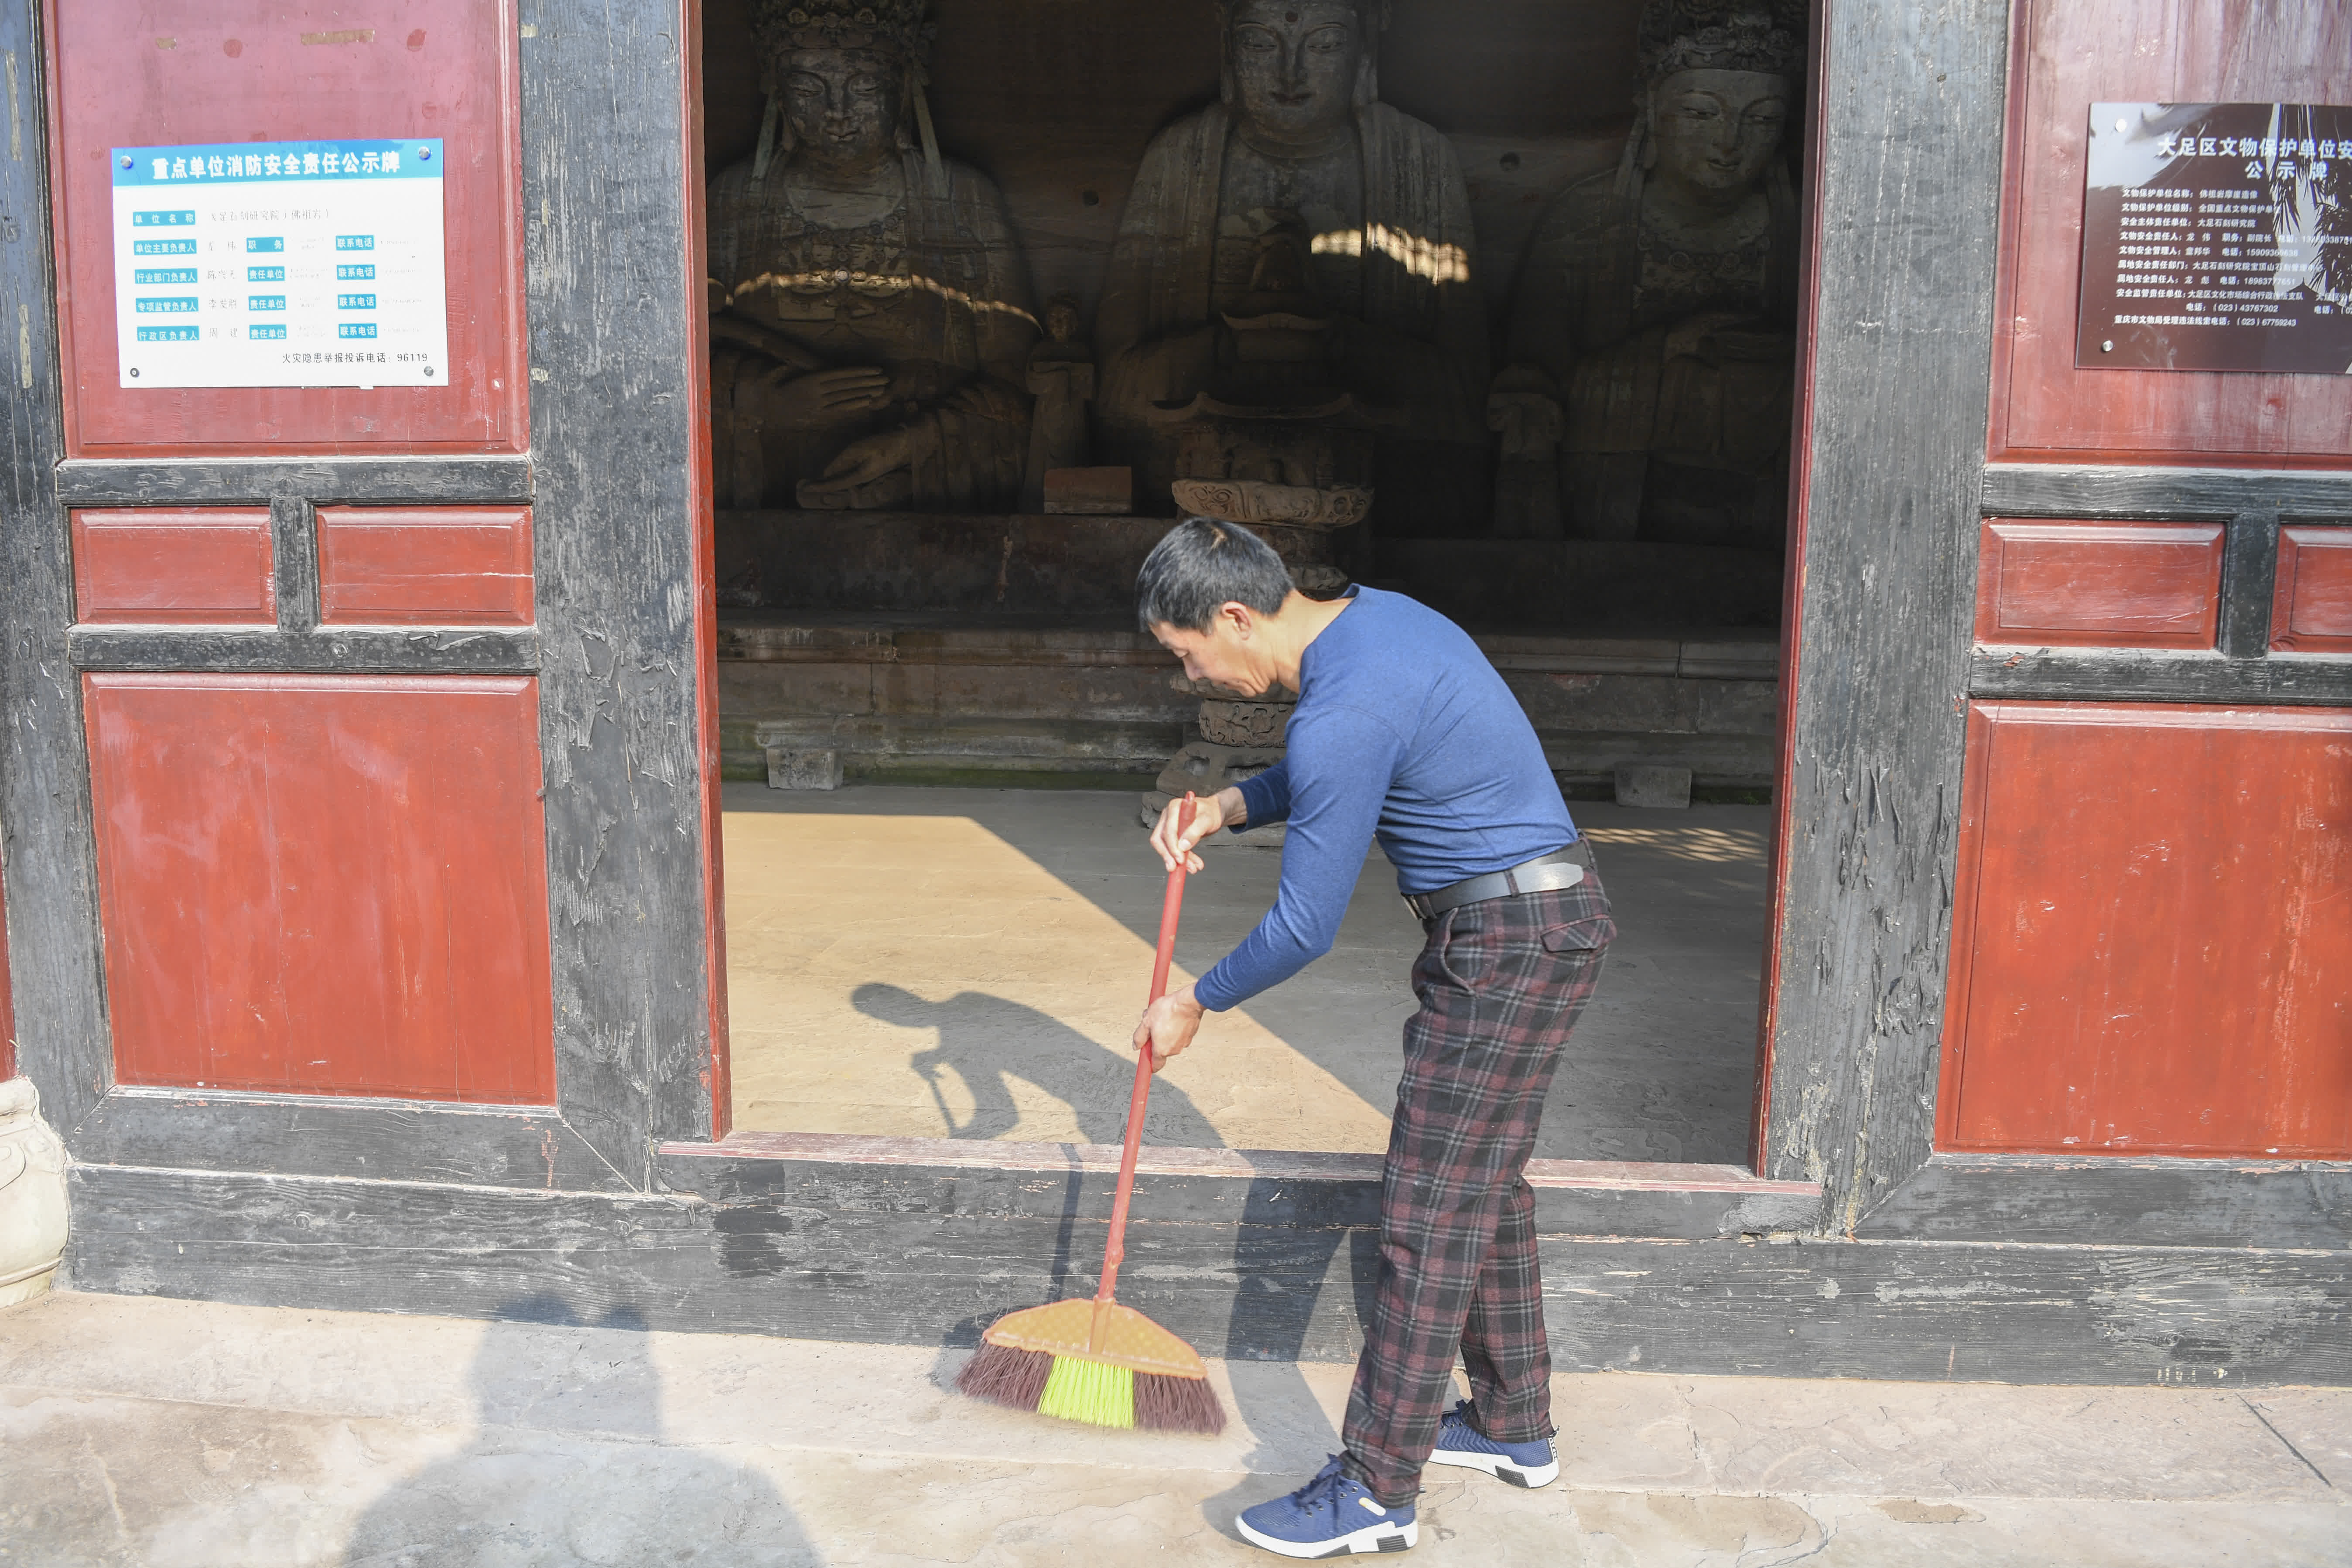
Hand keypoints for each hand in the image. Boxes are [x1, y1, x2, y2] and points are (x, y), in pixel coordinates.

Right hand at [762, 365, 893, 428]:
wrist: (764, 409)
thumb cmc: (774, 385)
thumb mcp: (785, 371)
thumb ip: (802, 364)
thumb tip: (813, 359)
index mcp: (811, 379)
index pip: (841, 375)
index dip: (860, 372)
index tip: (875, 370)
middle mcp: (817, 393)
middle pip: (848, 386)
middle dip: (868, 382)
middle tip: (886, 379)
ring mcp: (819, 405)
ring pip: (846, 398)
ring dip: (865, 393)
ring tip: (881, 389)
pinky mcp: (818, 415)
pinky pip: (839, 410)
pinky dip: (854, 405)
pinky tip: (867, 401)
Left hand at [805, 425, 919, 492]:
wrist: (906, 443)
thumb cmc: (883, 443)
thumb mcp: (859, 449)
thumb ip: (842, 461)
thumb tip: (827, 473)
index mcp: (860, 476)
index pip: (834, 484)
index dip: (819, 487)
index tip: (804, 489)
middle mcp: (862, 480)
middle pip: (838, 487)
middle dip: (821, 488)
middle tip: (803, 487)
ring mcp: (865, 476)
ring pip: (842, 483)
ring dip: (828, 483)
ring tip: (812, 483)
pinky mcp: (868, 471)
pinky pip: (848, 477)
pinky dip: (837, 477)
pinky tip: (829, 475)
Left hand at [1133, 981, 1204, 1072]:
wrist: (1188, 1002)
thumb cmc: (1168, 1010)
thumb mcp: (1146, 1021)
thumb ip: (1139, 1037)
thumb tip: (1136, 1045)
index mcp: (1162, 1050)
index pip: (1155, 1066)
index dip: (1148, 1062)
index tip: (1145, 1058)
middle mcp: (1174, 1050)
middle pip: (1161, 1050)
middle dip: (1155, 1040)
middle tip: (1151, 1026)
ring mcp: (1184, 1043)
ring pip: (1170, 1041)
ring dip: (1164, 1033)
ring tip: (1162, 1017)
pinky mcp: (1190, 1035)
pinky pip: (1179, 1035)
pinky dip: (1174, 1029)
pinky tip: (1171, 1016)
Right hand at [1150, 786, 1241, 873]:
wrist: (1215, 813)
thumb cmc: (1210, 812)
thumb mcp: (1206, 820)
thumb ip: (1195, 831)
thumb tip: (1183, 845)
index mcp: (1174, 808)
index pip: (1168, 830)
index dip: (1172, 846)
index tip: (1180, 858)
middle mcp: (1169, 817)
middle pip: (1160, 839)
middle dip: (1168, 855)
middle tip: (1175, 867)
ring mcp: (1170, 826)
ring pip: (1166, 847)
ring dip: (1177, 860)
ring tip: (1191, 868)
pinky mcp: (1174, 836)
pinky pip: (1174, 849)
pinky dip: (1183, 859)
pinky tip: (1192, 864)